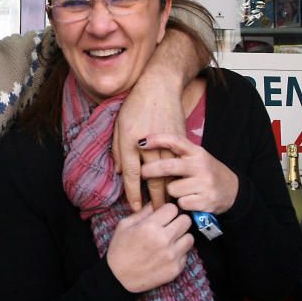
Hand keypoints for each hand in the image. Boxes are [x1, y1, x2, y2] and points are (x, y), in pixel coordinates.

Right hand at [106, 203, 193, 292]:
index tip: (163, 215)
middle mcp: (164, 240)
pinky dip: (179, 253)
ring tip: (170, 241)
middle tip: (169, 226)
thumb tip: (156, 202)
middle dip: (177, 221)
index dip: (167, 211)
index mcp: (150, 227)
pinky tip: (167, 254)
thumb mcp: (125, 225)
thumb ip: (143, 212)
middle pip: (186, 220)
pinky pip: (186, 254)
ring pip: (190, 237)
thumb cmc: (119, 250)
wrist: (119, 279)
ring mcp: (172, 256)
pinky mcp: (176, 269)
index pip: (173, 208)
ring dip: (181, 237)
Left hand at [115, 81, 185, 211]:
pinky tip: (180, 187)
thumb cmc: (136, 105)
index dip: (133, 194)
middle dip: (155, 199)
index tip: (135, 208)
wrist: (160, 86)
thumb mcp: (120, 126)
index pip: (132, 175)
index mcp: (130, 142)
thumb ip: (119, 151)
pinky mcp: (182, 140)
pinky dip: (181, 177)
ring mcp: (168, 143)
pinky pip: (182, 165)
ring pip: (171, 174)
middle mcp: (149, 145)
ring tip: (167, 206)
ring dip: (170, 192)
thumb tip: (120, 172)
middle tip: (155, 214)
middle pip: (154, 179)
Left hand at [138, 133, 238, 213]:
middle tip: (143, 172)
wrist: (233, 191)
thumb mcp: (196, 158)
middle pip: (169, 166)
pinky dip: (181, 203)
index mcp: (197, 152)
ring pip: (172, 188)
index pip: (176, 141)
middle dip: (150, 170)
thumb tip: (147, 147)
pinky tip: (189, 200)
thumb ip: (177, 154)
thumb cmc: (205, 173)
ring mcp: (205, 183)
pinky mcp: (206, 200)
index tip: (141, 141)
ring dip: (170, 192)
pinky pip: (181, 202)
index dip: (157, 139)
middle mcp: (201, 166)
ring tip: (180, 190)